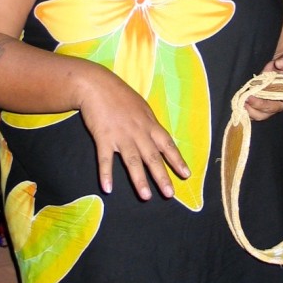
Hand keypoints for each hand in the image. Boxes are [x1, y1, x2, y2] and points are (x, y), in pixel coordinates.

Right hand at [78, 68, 189, 200]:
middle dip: (162, 176)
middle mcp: (138, 132)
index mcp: (149, 124)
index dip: (177, 160)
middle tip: (170, 193)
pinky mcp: (103, 138)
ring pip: (133, 161)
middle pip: (153, 157)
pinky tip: (108, 188)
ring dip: (139, 179)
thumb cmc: (120, 95)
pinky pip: (105, 159)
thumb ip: (149, 124)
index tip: (186, 175)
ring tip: (146, 196)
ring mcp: (121, 136)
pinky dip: (106, 174)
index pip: (167, 145)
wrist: (97, 85)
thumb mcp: (142, 107)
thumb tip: (159, 139)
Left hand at [245, 51, 282, 121]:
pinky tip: (238, 102)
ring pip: (258, 114)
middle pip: (265, 113)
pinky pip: (253, 109)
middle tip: (244, 98)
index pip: (276, 105)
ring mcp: (270, 102)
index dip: (263, 104)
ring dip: (248, 110)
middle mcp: (279, 103)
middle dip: (253, 107)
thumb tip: (279, 63)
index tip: (252, 96)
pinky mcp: (262, 100)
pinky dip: (245, 108)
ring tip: (240, 100)